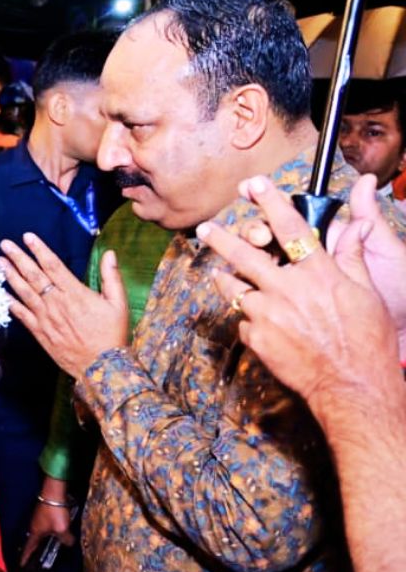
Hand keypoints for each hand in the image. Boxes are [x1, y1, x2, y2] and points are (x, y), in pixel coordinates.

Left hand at [0, 233, 129, 377]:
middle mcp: (57, 303)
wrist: (102, 367)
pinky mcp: (40, 333)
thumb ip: (111, 277)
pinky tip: (0, 293)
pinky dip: (10, 303)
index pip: (53, 265)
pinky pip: (21, 315)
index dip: (39, 249)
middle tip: (5, 244)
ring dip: (10, 276)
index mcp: (76, 293)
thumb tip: (110, 253)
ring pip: (24, 292)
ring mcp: (46, 318)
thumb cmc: (111, 335)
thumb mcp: (118, 303)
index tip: (28, 237)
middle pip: (34, 275)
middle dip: (18, 258)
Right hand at [21, 477, 75, 566]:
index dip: (25, 557)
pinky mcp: (43, 511)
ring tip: (46, 546)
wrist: (54, 491)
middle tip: (34, 558)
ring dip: (41, 540)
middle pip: (33, 540)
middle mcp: (34, 525)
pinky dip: (48, 532)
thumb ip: (66, 539)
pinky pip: (44, 526)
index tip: (20, 565)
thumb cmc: (55, 512)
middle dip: (33, 549)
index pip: (28, 548)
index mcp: (35, 532)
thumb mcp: (62, 529)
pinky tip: (55, 532)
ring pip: (39, 532)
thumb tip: (69, 543)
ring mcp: (38, 517)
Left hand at [198, 175, 400, 410]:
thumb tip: (353, 227)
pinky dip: (250, 319)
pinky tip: (259, 323)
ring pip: (234, 288)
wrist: (353, 386)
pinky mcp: (258, 339)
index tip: (255, 184)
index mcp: (318, 274)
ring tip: (219, 274)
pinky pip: (245, 321)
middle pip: (245, 255)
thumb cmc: (366, 340)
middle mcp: (288, 290)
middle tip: (205, 229)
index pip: (291, 228)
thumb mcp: (366, 294)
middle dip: (221, 239)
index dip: (271, 202)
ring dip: (225, 280)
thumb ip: (350, 258)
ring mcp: (269, 315)